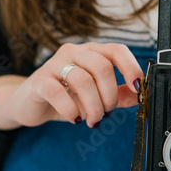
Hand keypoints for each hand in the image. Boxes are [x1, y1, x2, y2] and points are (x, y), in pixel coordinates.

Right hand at [0, 42, 143, 129]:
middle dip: (109, 96)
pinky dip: (71, 110)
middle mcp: (74, 53)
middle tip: (107, 113)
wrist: (29, 104)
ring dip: (93, 106)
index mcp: (91, 53)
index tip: (138, 88)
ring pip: (83, 80)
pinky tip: (75, 118)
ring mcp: (54, 64)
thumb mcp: (96, 97)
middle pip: (102, 67)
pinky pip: (58, 92)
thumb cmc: (65, 97)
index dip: (131, 67)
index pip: (117, 50)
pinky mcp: (39, 80)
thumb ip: (119, 95)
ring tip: (92, 120)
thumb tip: (141, 96)